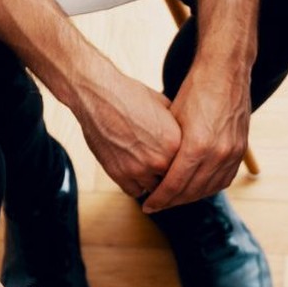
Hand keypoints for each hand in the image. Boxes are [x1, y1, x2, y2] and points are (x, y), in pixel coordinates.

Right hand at [75, 72, 181, 197]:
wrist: (99, 95)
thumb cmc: (132, 95)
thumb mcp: (164, 107)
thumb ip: (176, 128)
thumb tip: (186, 137)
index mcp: (176, 143)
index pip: (188, 167)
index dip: (184, 166)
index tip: (181, 165)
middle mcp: (159, 160)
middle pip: (172, 181)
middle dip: (169, 175)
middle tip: (165, 171)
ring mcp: (138, 169)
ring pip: (154, 189)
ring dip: (152, 181)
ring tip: (149, 171)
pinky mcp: (119, 174)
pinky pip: (134, 191)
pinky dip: (136, 185)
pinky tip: (135, 174)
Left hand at [143, 64, 250, 211]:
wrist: (226, 71)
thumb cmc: (194, 90)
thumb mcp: (173, 119)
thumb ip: (167, 148)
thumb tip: (153, 170)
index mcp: (197, 145)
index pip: (174, 185)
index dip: (159, 199)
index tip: (147, 206)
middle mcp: (217, 154)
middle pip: (191, 191)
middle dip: (171, 201)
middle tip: (157, 206)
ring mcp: (232, 153)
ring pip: (208, 189)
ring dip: (190, 197)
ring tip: (174, 199)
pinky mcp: (240, 151)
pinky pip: (224, 180)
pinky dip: (208, 188)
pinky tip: (196, 189)